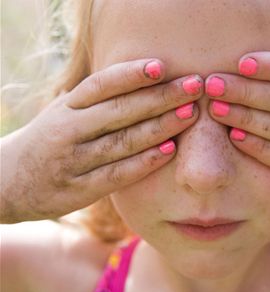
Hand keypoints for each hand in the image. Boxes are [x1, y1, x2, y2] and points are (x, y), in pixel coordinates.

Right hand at [0, 59, 201, 222]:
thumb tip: (143, 78)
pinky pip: (116, 174)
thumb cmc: (50, 141)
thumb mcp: (64, 113)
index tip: (162, 66)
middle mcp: (68, 130)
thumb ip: (96, 100)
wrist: (6, 182)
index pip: (101, 85)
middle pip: (119, 110)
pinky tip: (169, 150)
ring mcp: (73, 161)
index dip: (131, 75)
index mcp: (66, 107)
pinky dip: (144, 162)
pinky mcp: (79, 190)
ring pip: (122, 141)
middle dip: (161, 97)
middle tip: (195, 86)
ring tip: (190, 114)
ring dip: (159, 127)